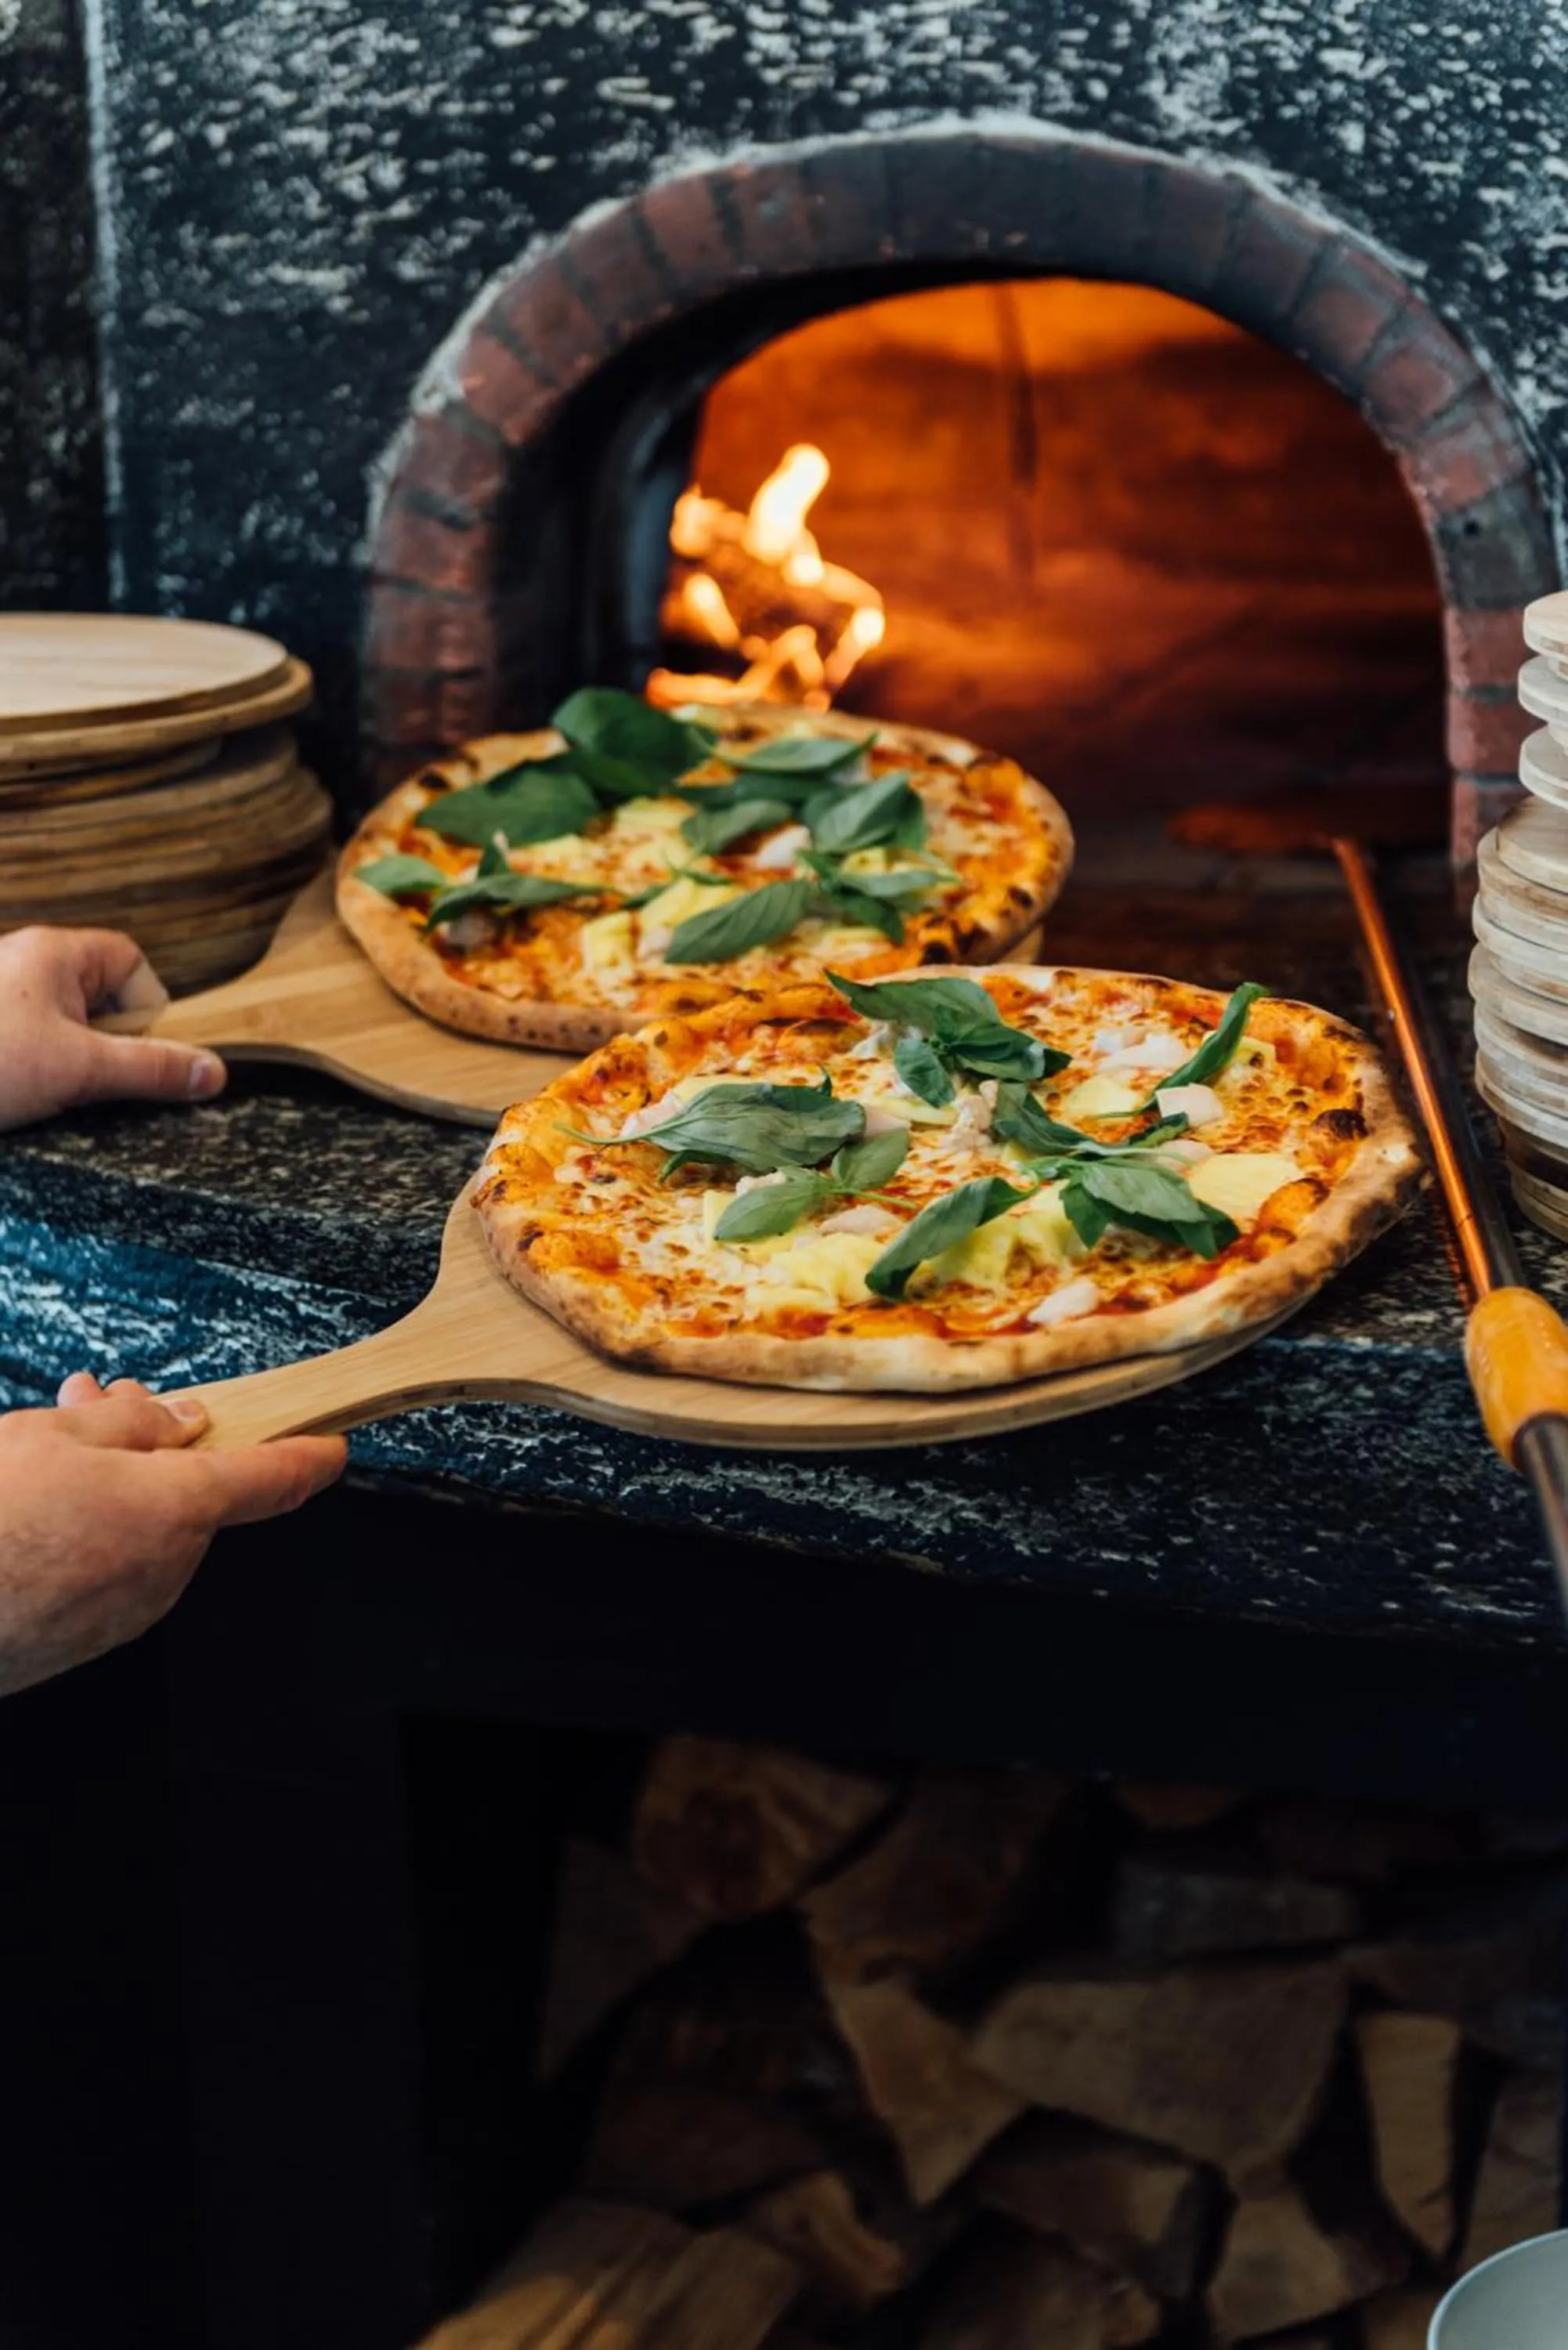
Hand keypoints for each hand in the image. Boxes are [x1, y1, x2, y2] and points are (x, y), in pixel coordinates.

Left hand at [0, 924, 225, 1130]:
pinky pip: (35, 1044)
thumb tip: (210, 1072)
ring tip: (49, 1084)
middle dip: (105, 1042)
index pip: (131, 963)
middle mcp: (27, 964)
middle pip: (102, 997)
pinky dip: (38, 1070)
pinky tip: (24, 1092)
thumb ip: (150, 1069)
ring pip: (67, 1026)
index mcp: (54, 953)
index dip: (147, 1008)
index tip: (139, 1049)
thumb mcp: (79, 1069)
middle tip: (91, 1073)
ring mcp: (4, 997)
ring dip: (70, 1059)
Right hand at [0, 1377, 345, 1697]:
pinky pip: (113, 1569)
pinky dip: (91, 1531)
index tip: (332, 1447)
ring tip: (47, 1449)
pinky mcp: (91, 1638)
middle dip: (155, 1442)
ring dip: (116, 1484)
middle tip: (103, 1398)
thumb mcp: (55, 1433)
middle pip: (192, 1495)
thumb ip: (132, 1421)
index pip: (275, 1481)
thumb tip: (181, 1420)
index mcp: (177, 1508)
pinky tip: (36, 1508)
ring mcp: (129, 1610)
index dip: (309, 1457)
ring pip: (147, 1529)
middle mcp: (168, 1568)